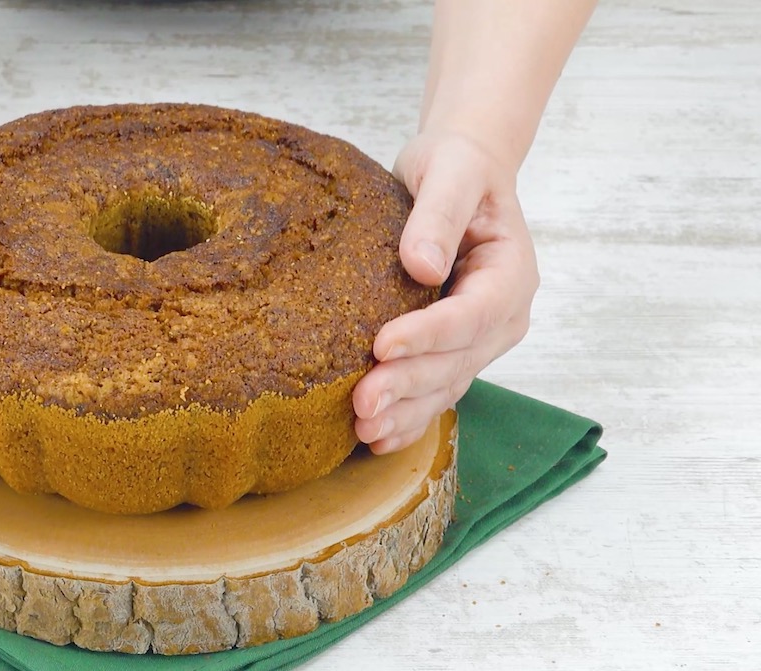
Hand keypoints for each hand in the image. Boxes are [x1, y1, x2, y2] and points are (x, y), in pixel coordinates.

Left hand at [352, 132, 538, 452]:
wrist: (459, 171)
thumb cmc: (455, 167)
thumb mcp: (449, 172)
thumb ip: (437, 215)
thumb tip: (421, 264)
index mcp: (510, 273)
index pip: (470, 314)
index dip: (428, 334)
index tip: (382, 346)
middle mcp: (502, 316)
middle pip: (456, 360)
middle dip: (409, 385)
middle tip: (361, 403)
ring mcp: (480, 339)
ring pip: (445, 385)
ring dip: (406, 412)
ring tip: (363, 430)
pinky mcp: (453, 350)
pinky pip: (435, 391)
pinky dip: (408, 417)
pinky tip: (376, 439)